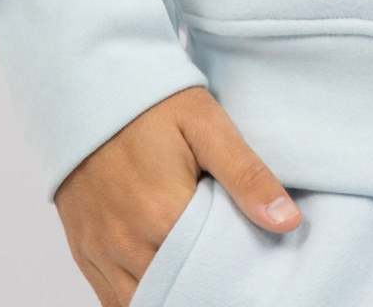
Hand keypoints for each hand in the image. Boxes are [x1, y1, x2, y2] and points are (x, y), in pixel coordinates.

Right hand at [54, 84, 302, 303]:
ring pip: (143, 302)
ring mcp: (101, 251)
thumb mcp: (207, 125)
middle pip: (176, 291)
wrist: (91, 86)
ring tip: (201, 276)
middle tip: (230, 270)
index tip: (252, 262)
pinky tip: (165, 281)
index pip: (208, 272)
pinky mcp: (84, 251)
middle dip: (204, 287)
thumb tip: (287, 221)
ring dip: (172, 293)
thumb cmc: (153, 103)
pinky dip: (140, 297)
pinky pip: (111, 301)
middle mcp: (126, 244)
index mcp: (162, 214)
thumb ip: (246, 175)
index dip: (233, 271)